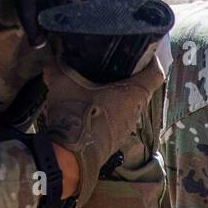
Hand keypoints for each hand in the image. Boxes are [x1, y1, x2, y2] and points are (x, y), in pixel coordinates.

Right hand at [43, 54, 164, 205]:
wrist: (70, 157)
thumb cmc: (76, 115)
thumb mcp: (63, 83)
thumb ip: (58, 66)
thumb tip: (51, 58)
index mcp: (133, 93)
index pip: (156, 72)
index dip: (153, 59)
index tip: (143, 51)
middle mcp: (136, 111)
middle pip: (142, 88)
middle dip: (131, 76)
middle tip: (116, 63)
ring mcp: (128, 128)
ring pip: (130, 105)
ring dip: (120, 95)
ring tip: (102, 83)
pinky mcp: (117, 139)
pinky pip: (120, 118)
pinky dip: (112, 110)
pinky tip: (95, 104)